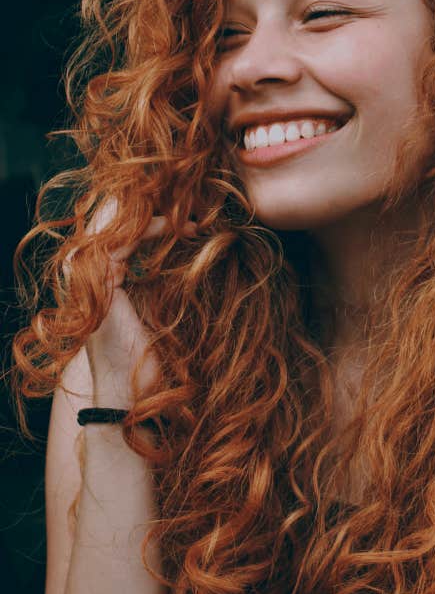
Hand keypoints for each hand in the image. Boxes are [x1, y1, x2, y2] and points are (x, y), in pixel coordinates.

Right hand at [62, 198, 196, 408]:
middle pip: (110, 216)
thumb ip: (157, 278)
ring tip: (187, 211)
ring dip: (154, 211)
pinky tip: (177, 228)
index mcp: (97, 275)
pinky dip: (152, 228)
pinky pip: (124, 239)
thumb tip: (190, 251)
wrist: (131, 394)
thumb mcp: (155, 307)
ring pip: (113, 221)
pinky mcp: (100, 284)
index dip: (152, 213)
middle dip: (150, 203)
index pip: (117, 226)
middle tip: (188, 200)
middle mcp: (85, 272)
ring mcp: (88, 277)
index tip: (189, 215)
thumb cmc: (147, 357)